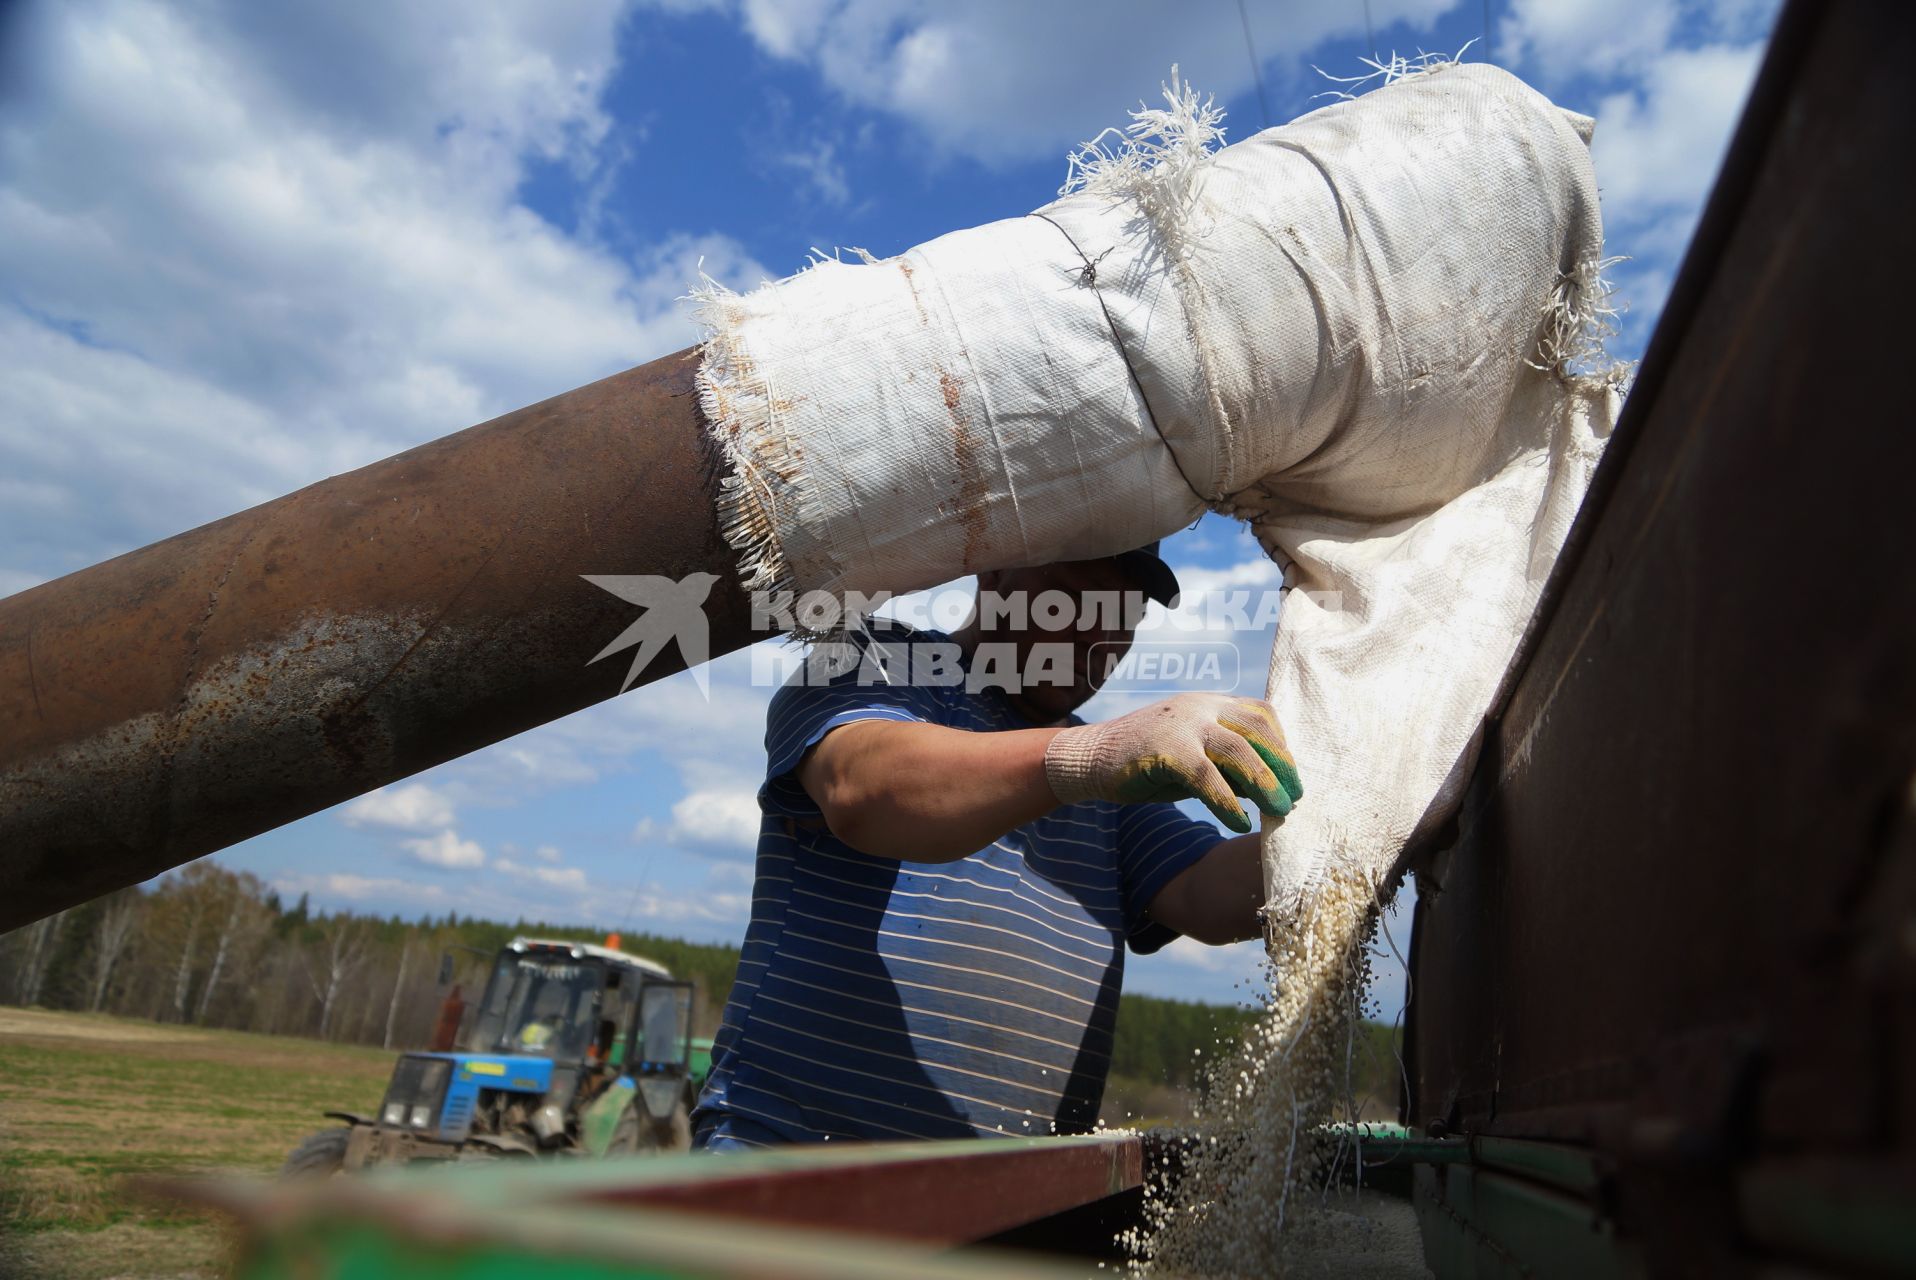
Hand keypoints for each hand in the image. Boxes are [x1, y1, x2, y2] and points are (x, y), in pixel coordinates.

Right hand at [1043, 693, 1301, 831]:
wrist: (1090, 759)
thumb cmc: (1146, 763)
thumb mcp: (1193, 758)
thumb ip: (1227, 765)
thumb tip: (1267, 790)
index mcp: (1210, 703)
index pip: (1261, 714)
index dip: (1282, 745)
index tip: (1290, 776)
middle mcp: (1201, 707)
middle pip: (1257, 731)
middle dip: (1282, 766)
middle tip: (1294, 798)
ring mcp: (1182, 725)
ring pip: (1239, 751)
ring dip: (1265, 784)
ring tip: (1280, 811)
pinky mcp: (1165, 750)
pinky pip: (1206, 777)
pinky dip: (1227, 802)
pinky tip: (1239, 822)